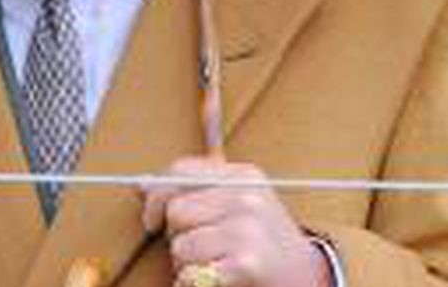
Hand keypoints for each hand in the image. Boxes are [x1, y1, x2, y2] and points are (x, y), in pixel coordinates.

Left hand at [140, 157, 331, 286]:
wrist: (308, 281)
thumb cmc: (263, 244)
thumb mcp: (236, 206)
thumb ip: (192, 193)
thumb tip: (138, 185)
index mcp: (243, 176)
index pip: (180, 172)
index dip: (156, 197)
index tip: (151, 220)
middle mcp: (247, 197)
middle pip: (176, 211)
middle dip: (177, 237)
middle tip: (204, 252)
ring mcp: (249, 229)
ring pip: (180, 246)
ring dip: (186, 265)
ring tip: (216, 267)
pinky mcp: (248, 262)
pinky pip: (192, 273)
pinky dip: (192, 284)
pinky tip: (216, 283)